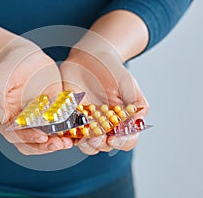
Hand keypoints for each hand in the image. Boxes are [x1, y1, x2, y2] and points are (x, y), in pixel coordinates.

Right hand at [0, 37, 72, 154]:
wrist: (26, 55)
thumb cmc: (9, 65)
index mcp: (5, 118)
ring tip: (70, 142)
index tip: (43, 138)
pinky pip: (59, 127)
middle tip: (61, 144)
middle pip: (31, 143)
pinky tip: (76, 131)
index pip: (15, 136)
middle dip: (46, 146)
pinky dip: (67, 132)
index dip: (29, 139)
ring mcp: (37, 119)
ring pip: (46, 139)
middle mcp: (21, 123)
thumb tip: (2, 119)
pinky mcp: (52, 114)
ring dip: (57, 143)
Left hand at [60, 32, 148, 154]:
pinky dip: (66, 135)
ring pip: (86, 144)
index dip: (122, 143)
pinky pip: (67, 131)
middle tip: (95, 136)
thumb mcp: (128, 83)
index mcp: (121, 120)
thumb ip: (135, 103)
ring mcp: (86, 123)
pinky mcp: (70, 118)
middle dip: (99, 144)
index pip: (126, 140)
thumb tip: (137, 123)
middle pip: (104, 146)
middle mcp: (104, 125)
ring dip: (84, 143)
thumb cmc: (111, 69)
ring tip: (81, 134)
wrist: (90, 57)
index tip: (113, 138)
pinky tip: (64, 131)